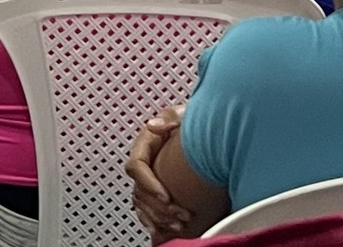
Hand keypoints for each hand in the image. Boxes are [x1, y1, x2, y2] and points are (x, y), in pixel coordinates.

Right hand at [125, 105, 191, 240]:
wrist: (206, 129)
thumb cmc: (193, 121)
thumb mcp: (182, 113)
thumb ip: (170, 117)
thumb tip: (154, 126)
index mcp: (145, 143)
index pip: (136, 166)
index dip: (149, 184)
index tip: (166, 196)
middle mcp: (145, 162)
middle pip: (139, 190)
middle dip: (159, 207)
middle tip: (181, 215)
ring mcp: (149, 177)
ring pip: (142, 203)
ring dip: (159, 217)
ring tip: (179, 224)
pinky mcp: (157, 189)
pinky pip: (146, 209)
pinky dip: (154, 222)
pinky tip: (165, 230)